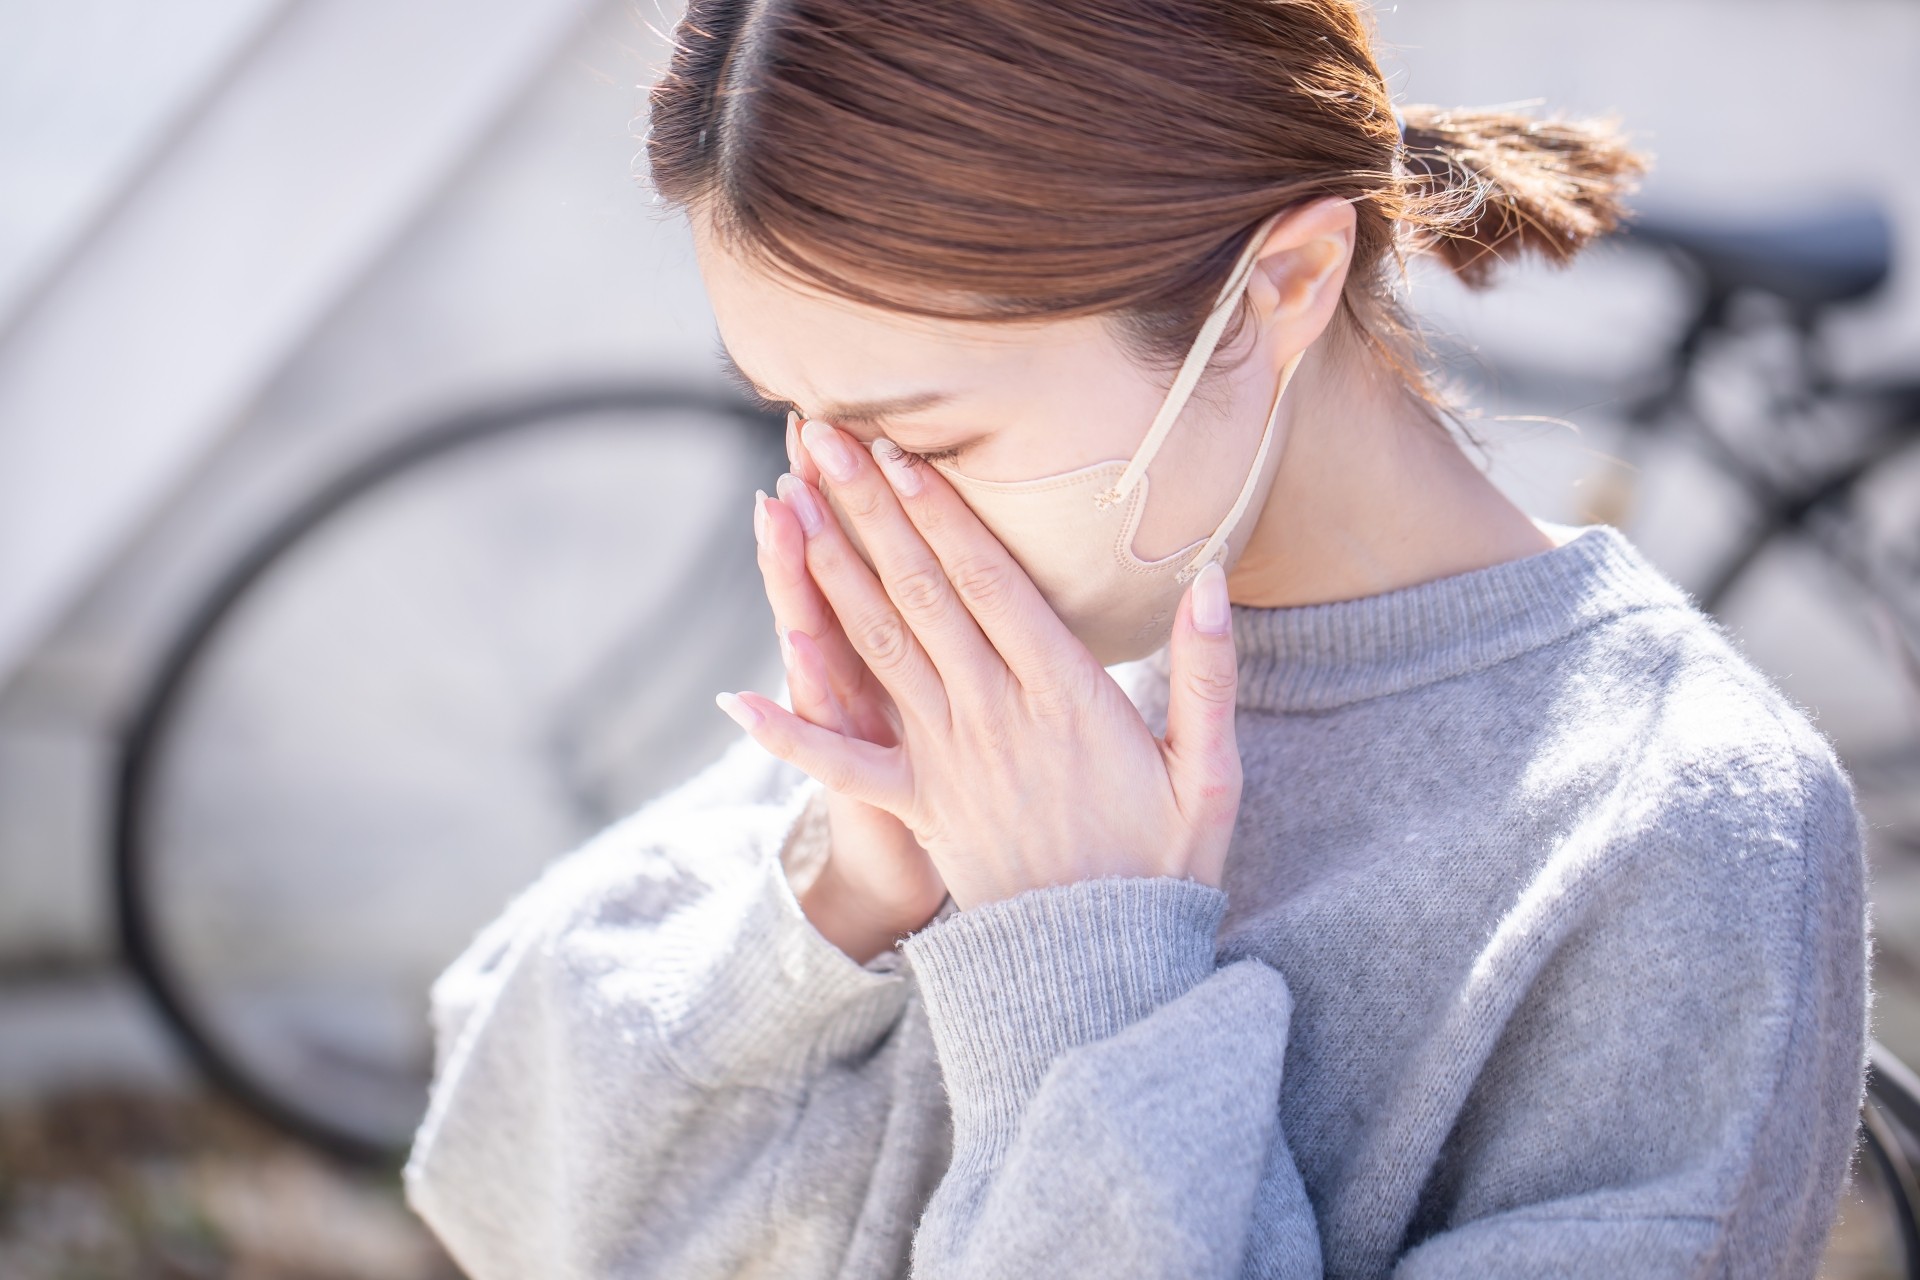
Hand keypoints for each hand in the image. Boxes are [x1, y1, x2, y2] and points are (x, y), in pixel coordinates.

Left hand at [720, 418, 1243, 910]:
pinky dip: (788, 736)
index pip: (990, 582)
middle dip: (870, 511)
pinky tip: (732, 701)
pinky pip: (843, 767)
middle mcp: (991, 715)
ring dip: (827, 574)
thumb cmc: (1165, 863)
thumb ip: (1207, 673)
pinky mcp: (919, 808)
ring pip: (876, 651)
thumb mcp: (1211, 772)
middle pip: (920, 594)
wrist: (1106, 968)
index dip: (942, 513)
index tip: (901, 450)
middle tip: (824, 437)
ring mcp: (947, 761)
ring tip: (788, 504)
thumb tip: (1210, 580)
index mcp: (1063, 696)